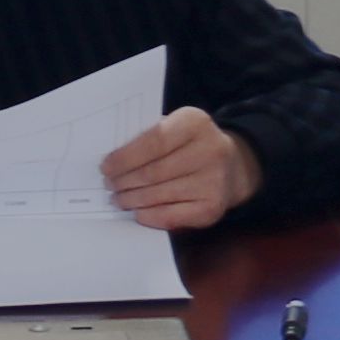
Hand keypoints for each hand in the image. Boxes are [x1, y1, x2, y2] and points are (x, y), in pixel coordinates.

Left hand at [101, 107, 261, 231]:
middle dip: (124, 181)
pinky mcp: (212, 209)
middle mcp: (210, 151)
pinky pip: (171, 216)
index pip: (154, 141)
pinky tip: (137, 212)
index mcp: (195, 123)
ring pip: (159, 195)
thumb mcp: (176, 128)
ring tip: (118, 199)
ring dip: (132, 200)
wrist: (233, 167)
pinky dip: (149, 216)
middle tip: (109, 186)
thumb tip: (112, 161)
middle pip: (154, 172)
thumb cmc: (192, 145)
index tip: (106, 167)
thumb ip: (149, 137)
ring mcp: (214, 182)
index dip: (125, 157)